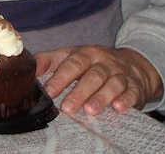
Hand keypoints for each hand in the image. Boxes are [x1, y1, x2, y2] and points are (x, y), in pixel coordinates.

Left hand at [35, 45, 162, 115]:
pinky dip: (126, 99)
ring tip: (90, 110)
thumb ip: (50, 61)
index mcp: (85, 54)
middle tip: (67, 107)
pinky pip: (131, 92)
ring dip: (101, 97)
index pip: (71, 64)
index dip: (60, 77)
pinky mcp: (135, 86)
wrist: (133, 64)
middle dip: (79, 91)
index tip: (49, 91)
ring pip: (111, 84)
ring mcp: (120, 74)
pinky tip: (119, 107)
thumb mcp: (72, 56)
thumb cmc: (94, 63)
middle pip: (91, 75)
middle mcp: (103, 62)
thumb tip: (29, 66)